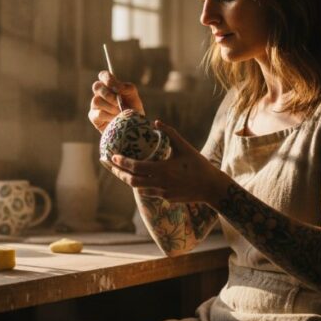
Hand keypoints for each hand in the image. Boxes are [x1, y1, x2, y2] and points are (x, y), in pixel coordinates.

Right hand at [88, 71, 144, 132]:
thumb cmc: (133, 109)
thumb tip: (117, 88)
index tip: (117, 87)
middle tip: (118, 102)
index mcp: (109, 86)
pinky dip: (109, 117)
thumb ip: (127, 88)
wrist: (133, 127)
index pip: (103, 75)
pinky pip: (98, 114)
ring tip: (119, 113)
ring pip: (96, 101)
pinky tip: (115, 120)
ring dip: (110, 107)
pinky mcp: (93, 116)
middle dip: (108, 94)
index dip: (107, 78)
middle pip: (96, 86)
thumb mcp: (133, 96)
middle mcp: (100, 93)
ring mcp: (95, 105)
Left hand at [108, 121, 228, 203]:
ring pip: (138, 188)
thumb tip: (156, 122)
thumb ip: (170, 133)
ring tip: (120, 171)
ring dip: (128, 180)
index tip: (112, 156)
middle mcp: (160, 183)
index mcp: (163, 169)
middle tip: (109, 165)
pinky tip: (137, 178)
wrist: (211, 187)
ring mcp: (162, 193)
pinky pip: (149, 192)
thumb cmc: (198, 164)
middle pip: (132, 180)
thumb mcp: (184, 146)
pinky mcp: (166, 198)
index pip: (136, 167)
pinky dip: (141, 185)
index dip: (122, 162)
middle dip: (118, 173)